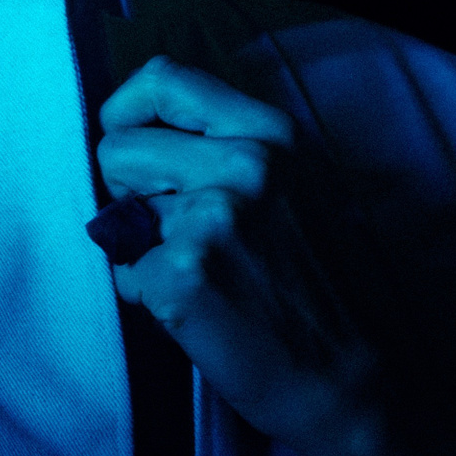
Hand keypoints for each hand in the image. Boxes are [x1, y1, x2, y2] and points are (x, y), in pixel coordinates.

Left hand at [97, 56, 384, 455]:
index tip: (131, 141)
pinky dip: (146, 295)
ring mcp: (215, 216)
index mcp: (271, 134)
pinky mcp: (185, 272)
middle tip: (176, 230)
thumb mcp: (282, 184)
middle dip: (127, 192)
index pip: (163, 77)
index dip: (128, 111)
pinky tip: (197, 309)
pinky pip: (124, 270)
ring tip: (198, 273)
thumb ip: (221, 144)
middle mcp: (247, 164)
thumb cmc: (301, 281)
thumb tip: (134, 123)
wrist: (340, 378)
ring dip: (140, 248)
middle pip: (118, 147)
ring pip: (115, 214)